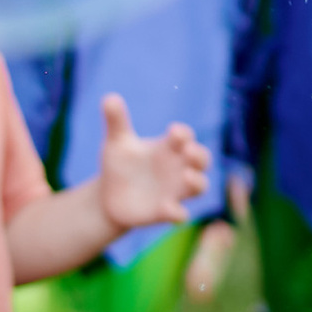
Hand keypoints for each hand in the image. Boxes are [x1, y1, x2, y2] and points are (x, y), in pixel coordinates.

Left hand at [92, 92, 209, 237]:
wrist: (109, 196)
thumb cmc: (120, 164)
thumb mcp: (116, 142)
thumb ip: (116, 121)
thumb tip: (109, 98)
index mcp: (167, 148)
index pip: (185, 137)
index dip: (183, 134)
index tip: (172, 131)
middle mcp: (177, 168)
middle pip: (202, 160)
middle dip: (199, 155)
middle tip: (189, 151)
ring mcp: (174, 191)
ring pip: (200, 186)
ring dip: (197, 182)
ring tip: (187, 177)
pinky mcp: (165, 212)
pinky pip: (180, 213)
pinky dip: (178, 212)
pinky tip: (168, 210)